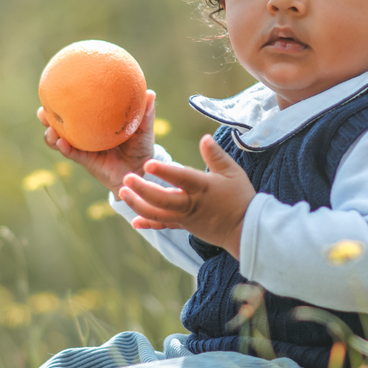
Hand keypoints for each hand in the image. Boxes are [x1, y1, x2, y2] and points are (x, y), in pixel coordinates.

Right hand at [37, 90, 156, 193]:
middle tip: (42, 110)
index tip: (53, 88)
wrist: (142, 170)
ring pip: (60, 141)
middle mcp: (85, 134)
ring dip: (51, 136)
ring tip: (50, 130)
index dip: (62, 99)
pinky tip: (62, 144)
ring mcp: (83, 148)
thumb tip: (150, 92)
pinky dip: (65, 149)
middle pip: (59, 123)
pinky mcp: (86, 162)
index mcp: (95, 122)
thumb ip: (146, 112)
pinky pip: (72, 155)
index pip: (75, 108)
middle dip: (47, 117)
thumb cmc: (141, 145)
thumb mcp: (144, 128)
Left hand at [117, 134, 255, 258]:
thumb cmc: (240, 197)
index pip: (181, 178)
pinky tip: (134, 221)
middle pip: (162, 199)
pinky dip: (148, 224)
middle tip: (127, 177)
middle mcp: (191, 204)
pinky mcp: (184, 226)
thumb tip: (204, 137)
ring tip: (122, 193)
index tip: (147, 162)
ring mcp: (186, 218)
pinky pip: (164, 225)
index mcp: (203, 187)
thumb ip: (216, 155)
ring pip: (158, 214)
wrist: (245, 229)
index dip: (164, 171)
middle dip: (142, 190)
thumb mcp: (232, 172)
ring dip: (138, 205)